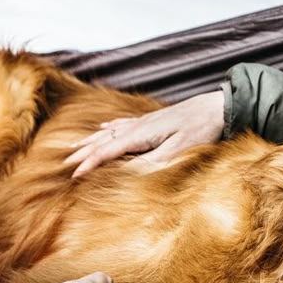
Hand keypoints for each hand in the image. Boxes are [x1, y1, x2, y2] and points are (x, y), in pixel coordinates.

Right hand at [65, 90, 225, 177]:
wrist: (217, 107)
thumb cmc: (201, 129)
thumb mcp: (178, 150)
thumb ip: (152, 161)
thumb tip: (126, 172)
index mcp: (141, 134)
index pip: (108, 151)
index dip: (90, 163)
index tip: (74, 175)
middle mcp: (138, 125)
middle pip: (104, 139)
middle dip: (84, 151)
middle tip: (65, 162)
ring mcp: (144, 121)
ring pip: (110, 131)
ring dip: (92, 139)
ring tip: (75, 146)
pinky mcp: (152, 119)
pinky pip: (122, 124)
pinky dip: (109, 127)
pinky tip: (103, 126)